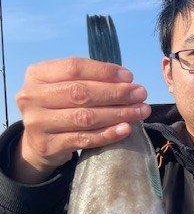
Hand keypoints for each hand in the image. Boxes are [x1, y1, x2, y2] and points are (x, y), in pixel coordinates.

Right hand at [13, 57, 151, 183]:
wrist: (37, 143)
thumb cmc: (57, 108)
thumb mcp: (62, 86)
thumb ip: (87, 80)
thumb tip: (126, 81)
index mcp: (37, 74)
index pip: (74, 68)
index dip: (104, 72)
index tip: (129, 77)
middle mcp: (32, 97)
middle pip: (81, 92)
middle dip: (116, 93)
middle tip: (140, 95)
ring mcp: (38, 122)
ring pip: (85, 117)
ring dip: (117, 114)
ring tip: (140, 112)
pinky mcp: (48, 145)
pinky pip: (84, 139)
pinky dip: (108, 134)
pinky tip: (126, 129)